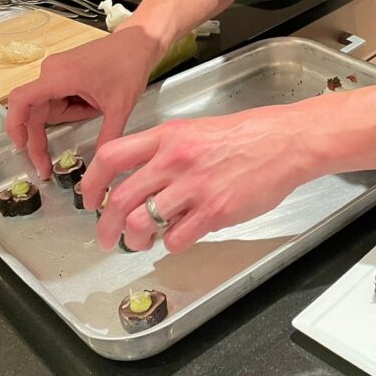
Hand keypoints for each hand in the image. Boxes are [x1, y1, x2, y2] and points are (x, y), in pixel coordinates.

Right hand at [5, 26, 161, 178]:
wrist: (140, 42)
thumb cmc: (129, 65)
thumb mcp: (120, 107)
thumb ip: (107, 137)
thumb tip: (100, 164)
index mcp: (59, 76)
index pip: (22, 100)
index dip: (15, 126)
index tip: (21, 148)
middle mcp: (51, 71)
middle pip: (35, 111)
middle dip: (41, 138)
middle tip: (47, 165)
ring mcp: (56, 70)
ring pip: (50, 107)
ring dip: (70, 116)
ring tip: (97, 109)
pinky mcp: (63, 72)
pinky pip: (58, 98)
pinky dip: (73, 108)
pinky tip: (94, 103)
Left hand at [81, 108, 313, 253]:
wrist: (285, 142)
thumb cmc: (246, 136)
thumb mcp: (195, 131)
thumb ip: (164, 152)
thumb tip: (139, 182)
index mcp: (167, 137)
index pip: (111, 157)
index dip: (91, 183)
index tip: (89, 199)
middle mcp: (175, 160)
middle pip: (120, 199)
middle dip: (105, 226)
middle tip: (106, 238)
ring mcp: (194, 187)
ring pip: (143, 223)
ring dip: (135, 240)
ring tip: (140, 243)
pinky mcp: (215, 211)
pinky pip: (177, 238)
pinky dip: (172, 244)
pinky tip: (180, 237)